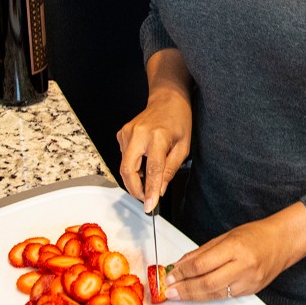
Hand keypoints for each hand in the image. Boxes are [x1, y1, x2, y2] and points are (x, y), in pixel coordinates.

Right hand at [116, 87, 190, 212]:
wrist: (167, 98)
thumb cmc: (179, 120)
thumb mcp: (183, 147)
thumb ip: (170, 169)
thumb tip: (160, 190)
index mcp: (157, 137)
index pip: (152, 170)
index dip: (150, 191)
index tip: (150, 206)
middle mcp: (138, 134)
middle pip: (128, 170)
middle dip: (135, 189)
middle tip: (146, 198)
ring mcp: (127, 133)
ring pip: (124, 166)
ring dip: (135, 179)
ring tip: (149, 178)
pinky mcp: (122, 134)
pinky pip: (124, 157)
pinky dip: (132, 166)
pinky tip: (144, 160)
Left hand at [164, 202, 305, 301]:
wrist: (283, 242)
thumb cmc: (256, 234)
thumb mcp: (227, 236)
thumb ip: (203, 251)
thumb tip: (181, 264)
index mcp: (235, 247)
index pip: (202, 264)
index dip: (183, 272)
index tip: (170, 275)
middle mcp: (243, 266)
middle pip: (206, 283)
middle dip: (185, 288)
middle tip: (170, 290)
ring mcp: (248, 281)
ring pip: (215, 293)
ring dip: (194, 295)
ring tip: (179, 294)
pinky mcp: (251, 290)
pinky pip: (225, 296)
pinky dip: (210, 295)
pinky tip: (199, 292)